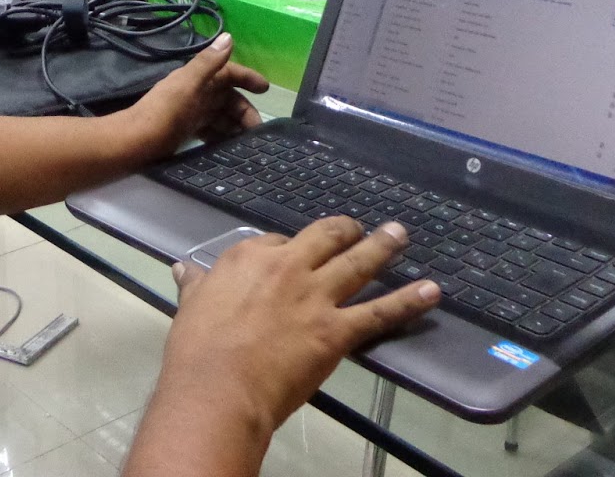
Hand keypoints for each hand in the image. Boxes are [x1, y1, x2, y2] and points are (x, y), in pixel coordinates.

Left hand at [115, 33, 268, 163]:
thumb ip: (208, 63)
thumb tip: (229, 36)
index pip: (228, 73)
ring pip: (221, 116)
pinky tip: (230, 149)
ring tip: (247, 144)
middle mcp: (196, 93)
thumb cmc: (163, 114)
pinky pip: (211, 130)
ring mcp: (191, 113)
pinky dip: (222, 136)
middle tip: (257, 132)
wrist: (134, 144)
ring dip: (236, 126)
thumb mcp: (188, 85)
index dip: (247, 77)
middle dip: (245, 110)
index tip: (266, 89)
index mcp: (197, 79)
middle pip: (228, 98)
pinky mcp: (187, 132)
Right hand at [160, 218, 439, 441]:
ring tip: (399, 234)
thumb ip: (196, 285)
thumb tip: (185, 269)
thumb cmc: (198, 350)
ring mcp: (316, 296)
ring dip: (383, 246)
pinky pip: (378, 312)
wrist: (219, 387)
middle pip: (325, 237)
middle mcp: (288, 266)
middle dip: (345, 230)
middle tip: (360, 227)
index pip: (277, 241)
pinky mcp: (336, 330)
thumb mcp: (191, 306)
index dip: (288, 250)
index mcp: (249, 257)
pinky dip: (407, 301)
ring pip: (358, 262)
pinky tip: (429, 291)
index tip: (291, 258)